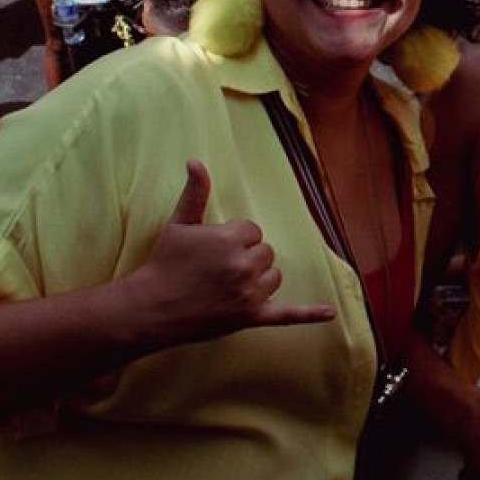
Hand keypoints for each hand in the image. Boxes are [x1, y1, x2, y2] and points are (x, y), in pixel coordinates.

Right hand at [124, 162, 334, 348]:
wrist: (150, 309)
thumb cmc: (164, 263)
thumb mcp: (178, 223)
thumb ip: (195, 192)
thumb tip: (196, 161)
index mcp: (230, 239)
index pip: (252, 230)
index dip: (233, 238)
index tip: (211, 250)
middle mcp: (244, 265)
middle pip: (265, 252)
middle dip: (246, 257)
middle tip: (216, 269)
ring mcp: (249, 294)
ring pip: (274, 277)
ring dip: (259, 279)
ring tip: (228, 285)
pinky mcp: (250, 318)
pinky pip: (286, 315)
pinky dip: (308, 314)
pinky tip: (330, 313)